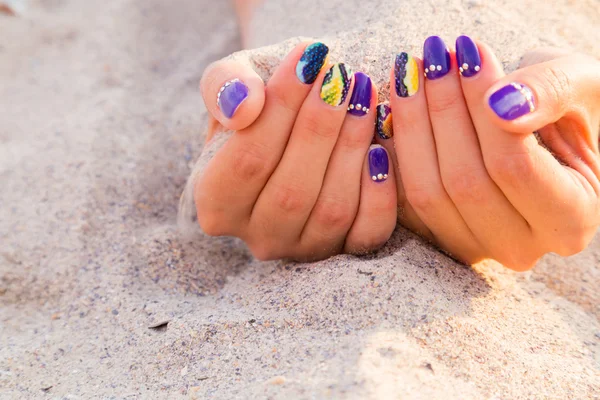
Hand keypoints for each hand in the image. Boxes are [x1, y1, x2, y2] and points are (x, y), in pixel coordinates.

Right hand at [193, 42, 397, 260]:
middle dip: (320, 127)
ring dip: (352, 148)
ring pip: (331, 211)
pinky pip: (366, 232)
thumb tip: (243, 106)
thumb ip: (224, 88)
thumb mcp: (233, 83)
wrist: (292, 124)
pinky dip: (379, 194)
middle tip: (342, 76)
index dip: (281, 108)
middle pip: (291, 191)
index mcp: (215, 203)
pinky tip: (381, 150)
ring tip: (363, 96)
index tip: (308, 58)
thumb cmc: (260, 101)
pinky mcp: (343, 249)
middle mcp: (257, 236)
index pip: (247, 161)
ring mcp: (302, 248)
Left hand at [387, 36, 599, 270]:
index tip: (469, 54)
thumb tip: (501, 104)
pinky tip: (393, 105)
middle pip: (464, 182)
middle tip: (434, 56)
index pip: (514, 166)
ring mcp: (474, 247)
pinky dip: (393, 148)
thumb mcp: (581, 89)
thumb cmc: (569, 111)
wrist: (545, 135)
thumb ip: (550, 92)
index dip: (483, 108)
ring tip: (412, 70)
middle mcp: (521, 246)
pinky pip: (401, 197)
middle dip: (443, 110)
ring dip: (412, 124)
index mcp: (569, 220)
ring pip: (427, 191)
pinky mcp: (439, 236)